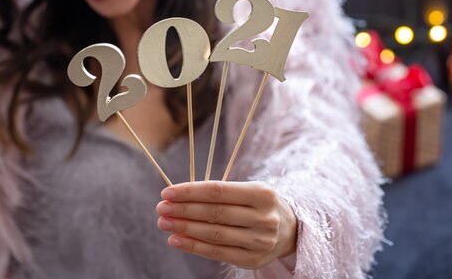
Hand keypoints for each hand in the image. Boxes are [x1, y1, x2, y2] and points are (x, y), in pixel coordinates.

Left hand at [156, 181, 296, 269]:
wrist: (290, 230)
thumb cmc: (259, 205)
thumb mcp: (248, 191)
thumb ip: (219, 194)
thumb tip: (178, 198)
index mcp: (262, 194)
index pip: (218, 191)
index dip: (190, 192)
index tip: (168, 192)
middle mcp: (264, 218)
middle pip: (214, 213)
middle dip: (183, 210)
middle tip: (161, 208)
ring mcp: (260, 241)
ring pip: (214, 234)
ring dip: (184, 228)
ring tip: (164, 223)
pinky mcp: (253, 260)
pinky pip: (217, 253)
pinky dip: (193, 246)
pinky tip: (176, 240)